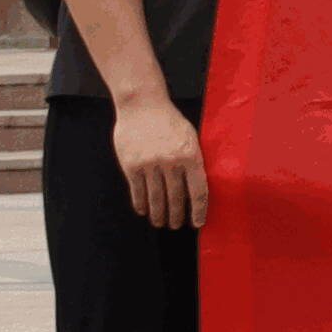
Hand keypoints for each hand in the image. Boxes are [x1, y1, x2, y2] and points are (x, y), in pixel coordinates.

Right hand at [108, 94, 206, 233]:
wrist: (143, 105)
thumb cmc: (171, 121)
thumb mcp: (191, 137)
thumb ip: (195, 159)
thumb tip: (199, 185)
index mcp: (191, 155)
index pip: (198, 191)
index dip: (198, 210)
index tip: (197, 223)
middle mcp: (171, 162)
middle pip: (176, 198)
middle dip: (177, 216)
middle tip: (176, 226)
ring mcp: (150, 164)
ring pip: (156, 198)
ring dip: (159, 214)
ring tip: (161, 223)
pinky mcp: (131, 165)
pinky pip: (137, 190)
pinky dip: (141, 204)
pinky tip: (144, 211)